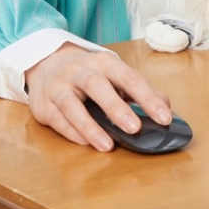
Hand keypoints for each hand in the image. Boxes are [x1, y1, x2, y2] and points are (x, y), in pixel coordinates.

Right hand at [25, 43, 172, 150]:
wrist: (47, 64)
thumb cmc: (88, 74)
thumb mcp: (113, 75)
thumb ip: (138, 90)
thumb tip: (165, 105)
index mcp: (103, 62)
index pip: (128, 77)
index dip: (147, 98)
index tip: (164, 118)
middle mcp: (80, 71)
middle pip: (97, 85)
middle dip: (116, 107)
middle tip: (135, 129)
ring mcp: (59, 87)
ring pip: (72, 105)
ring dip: (91, 126)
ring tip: (108, 146)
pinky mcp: (43, 105)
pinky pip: (57, 119)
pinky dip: (71, 132)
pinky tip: (85, 143)